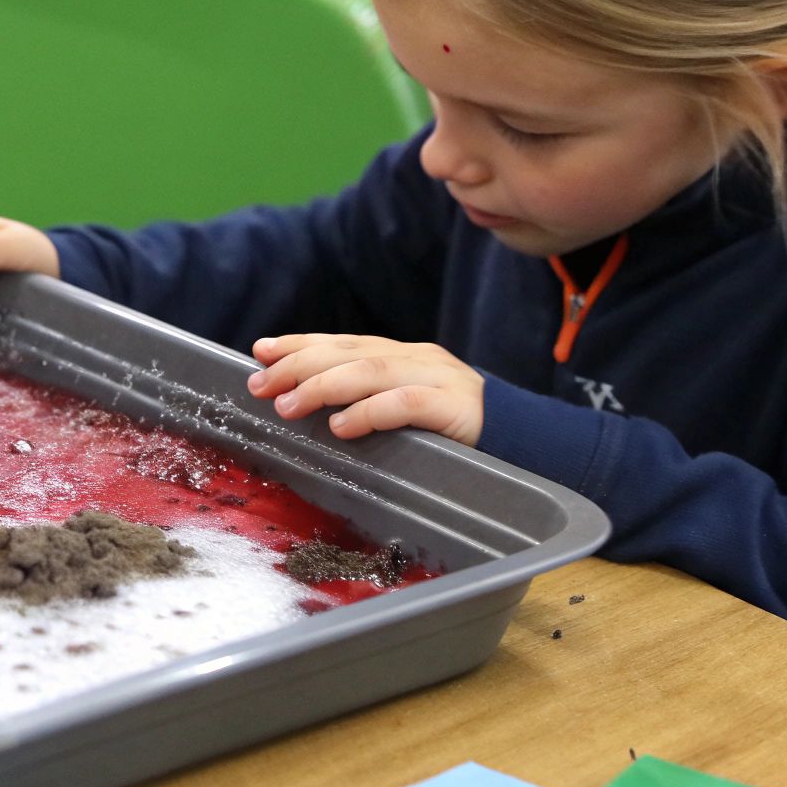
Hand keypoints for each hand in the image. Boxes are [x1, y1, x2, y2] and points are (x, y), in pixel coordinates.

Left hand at [246, 334, 484, 445]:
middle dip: (298, 365)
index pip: (342, 342)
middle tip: (260, 384)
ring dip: (322, 386)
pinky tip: (340, 426)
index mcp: (402, 355)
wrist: (526, 444)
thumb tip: (298, 398)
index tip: (260, 351)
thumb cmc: (451, 434)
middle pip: (348, 352)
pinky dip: (369, 412)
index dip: (300, 344)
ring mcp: (439, 379)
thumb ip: (362, 397)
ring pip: (371, 372)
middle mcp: (418, 358)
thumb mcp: (402, 408)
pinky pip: (406, 404)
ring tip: (287, 404)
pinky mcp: (457, 408)